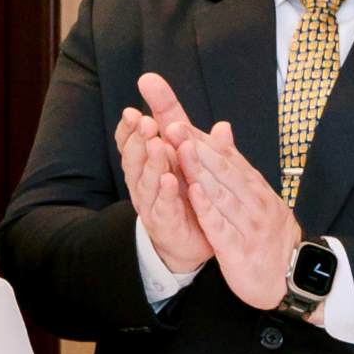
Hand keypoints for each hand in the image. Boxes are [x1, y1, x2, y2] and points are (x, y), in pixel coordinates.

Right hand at [119, 78, 213, 274]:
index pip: (132, 144)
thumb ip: (209, 152)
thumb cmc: (189, 201)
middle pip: (135, 158)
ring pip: (146, 181)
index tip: (131, 111)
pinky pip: (163, 206)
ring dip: (151, 162)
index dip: (129, 129)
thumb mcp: (193, 170)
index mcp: (148, 167)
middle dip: (138, 139)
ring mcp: (152, 204)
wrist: (192, 242)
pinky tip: (169, 179)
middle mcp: (144, 184)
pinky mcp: (165, 223)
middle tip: (144, 121)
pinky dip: (165, 193)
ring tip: (156, 144)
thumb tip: (224, 124)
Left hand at [175, 124, 301, 310]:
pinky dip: (209, 210)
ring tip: (180, 151)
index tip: (177, 120)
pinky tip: (194, 194)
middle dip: (197, 148)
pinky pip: (222, 227)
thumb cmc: (267, 234)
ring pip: (222, 194)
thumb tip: (220, 127)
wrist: (292, 277)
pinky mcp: (240, 250)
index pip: (226, 158)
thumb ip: (234, 164)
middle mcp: (255, 201)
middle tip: (173, 126)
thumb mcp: (254, 196)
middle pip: (223, 171)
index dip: (202, 140)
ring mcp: (249, 225)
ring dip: (200, 172)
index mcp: (255, 187)